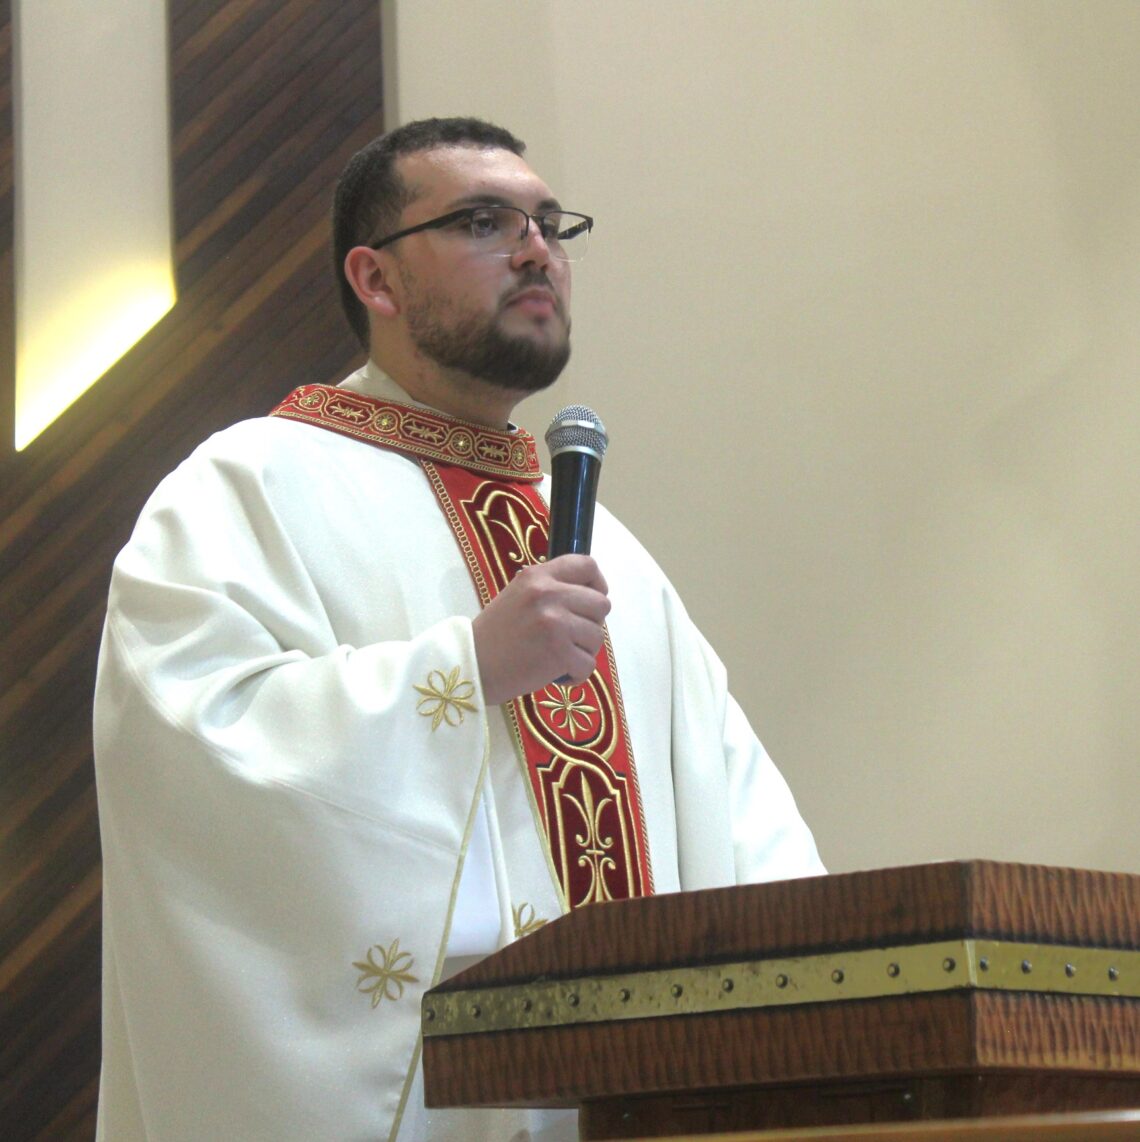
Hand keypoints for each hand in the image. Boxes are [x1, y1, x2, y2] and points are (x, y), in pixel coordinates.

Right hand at [472, 555, 610, 705]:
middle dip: (591, 624)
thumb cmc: (495, 634)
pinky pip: (588, 664)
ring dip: (583, 651)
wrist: (472, 665)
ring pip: (597, 636)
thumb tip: (589, 594)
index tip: (591, 600)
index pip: (587, 565)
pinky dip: (576, 674)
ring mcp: (555, 622)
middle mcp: (548, 593)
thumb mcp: (518, 595)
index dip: (597, 584)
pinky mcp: (558, 651)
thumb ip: (550, 589)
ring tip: (558, 656)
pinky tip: (557, 673)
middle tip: (570, 637)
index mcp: (537, 576)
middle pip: (601, 604)